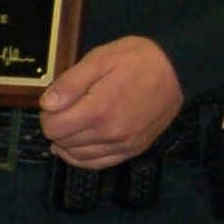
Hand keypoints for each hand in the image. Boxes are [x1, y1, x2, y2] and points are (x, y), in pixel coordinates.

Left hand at [39, 36, 182, 168]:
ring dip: (67, 142)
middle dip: (56, 127)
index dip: (47, 115)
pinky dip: (82, 157)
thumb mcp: (98, 60)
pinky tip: (76, 146)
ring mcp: (124, 145)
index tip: (54, 103)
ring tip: (70, 124)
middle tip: (64, 110)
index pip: (52, 128)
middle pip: (63, 143)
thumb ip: (69, 84)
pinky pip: (98, 164)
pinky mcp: (134, 149)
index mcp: (97, 111)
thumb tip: (46, 105)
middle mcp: (110, 134)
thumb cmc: (136, 59)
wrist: (177, 69)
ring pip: (78, 156)